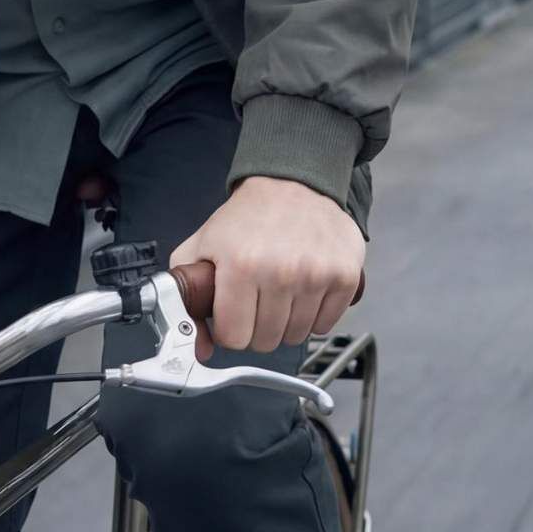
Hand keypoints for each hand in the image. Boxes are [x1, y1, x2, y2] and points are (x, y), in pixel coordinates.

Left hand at [169, 175, 365, 358]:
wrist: (291, 183)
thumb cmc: (246, 219)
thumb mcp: (201, 247)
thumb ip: (187, 299)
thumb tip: (200, 348)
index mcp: (240, 265)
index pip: (234, 338)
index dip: (230, 328)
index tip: (233, 312)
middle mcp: (280, 272)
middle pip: (266, 342)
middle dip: (257, 326)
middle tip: (257, 297)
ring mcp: (316, 275)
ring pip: (296, 337)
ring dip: (286, 321)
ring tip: (280, 290)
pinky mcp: (344, 276)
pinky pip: (325, 325)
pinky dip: (314, 315)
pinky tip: (304, 288)